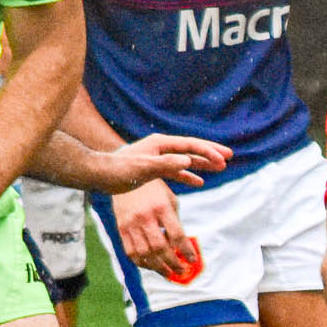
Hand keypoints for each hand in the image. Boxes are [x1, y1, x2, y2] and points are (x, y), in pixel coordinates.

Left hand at [96, 134, 231, 192]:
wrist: (97, 175)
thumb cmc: (117, 172)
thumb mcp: (142, 169)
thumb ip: (165, 164)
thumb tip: (187, 159)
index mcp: (160, 144)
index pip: (190, 145)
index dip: (209, 151)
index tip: (225, 159)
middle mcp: (160, 147)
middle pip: (191, 148)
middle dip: (210, 153)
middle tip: (229, 157)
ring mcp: (157, 157)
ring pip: (185, 159)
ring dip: (202, 163)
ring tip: (220, 168)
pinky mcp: (153, 168)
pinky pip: (176, 170)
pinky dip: (189, 175)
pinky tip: (199, 182)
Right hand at [112, 178, 186, 276]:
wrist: (126, 176)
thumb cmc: (154, 190)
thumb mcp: (170, 200)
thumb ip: (176, 223)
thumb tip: (180, 248)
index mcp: (162, 207)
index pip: (177, 235)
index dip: (186, 250)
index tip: (193, 260)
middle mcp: (145, 217)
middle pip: (160, 248)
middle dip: (173, 263)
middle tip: (182, 270)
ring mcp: (131, 224)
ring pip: (144, 254)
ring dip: (158, 268)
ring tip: (169, 273)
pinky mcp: (121, 229)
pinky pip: (130, 252)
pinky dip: (142, 263)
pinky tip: (152, 267)